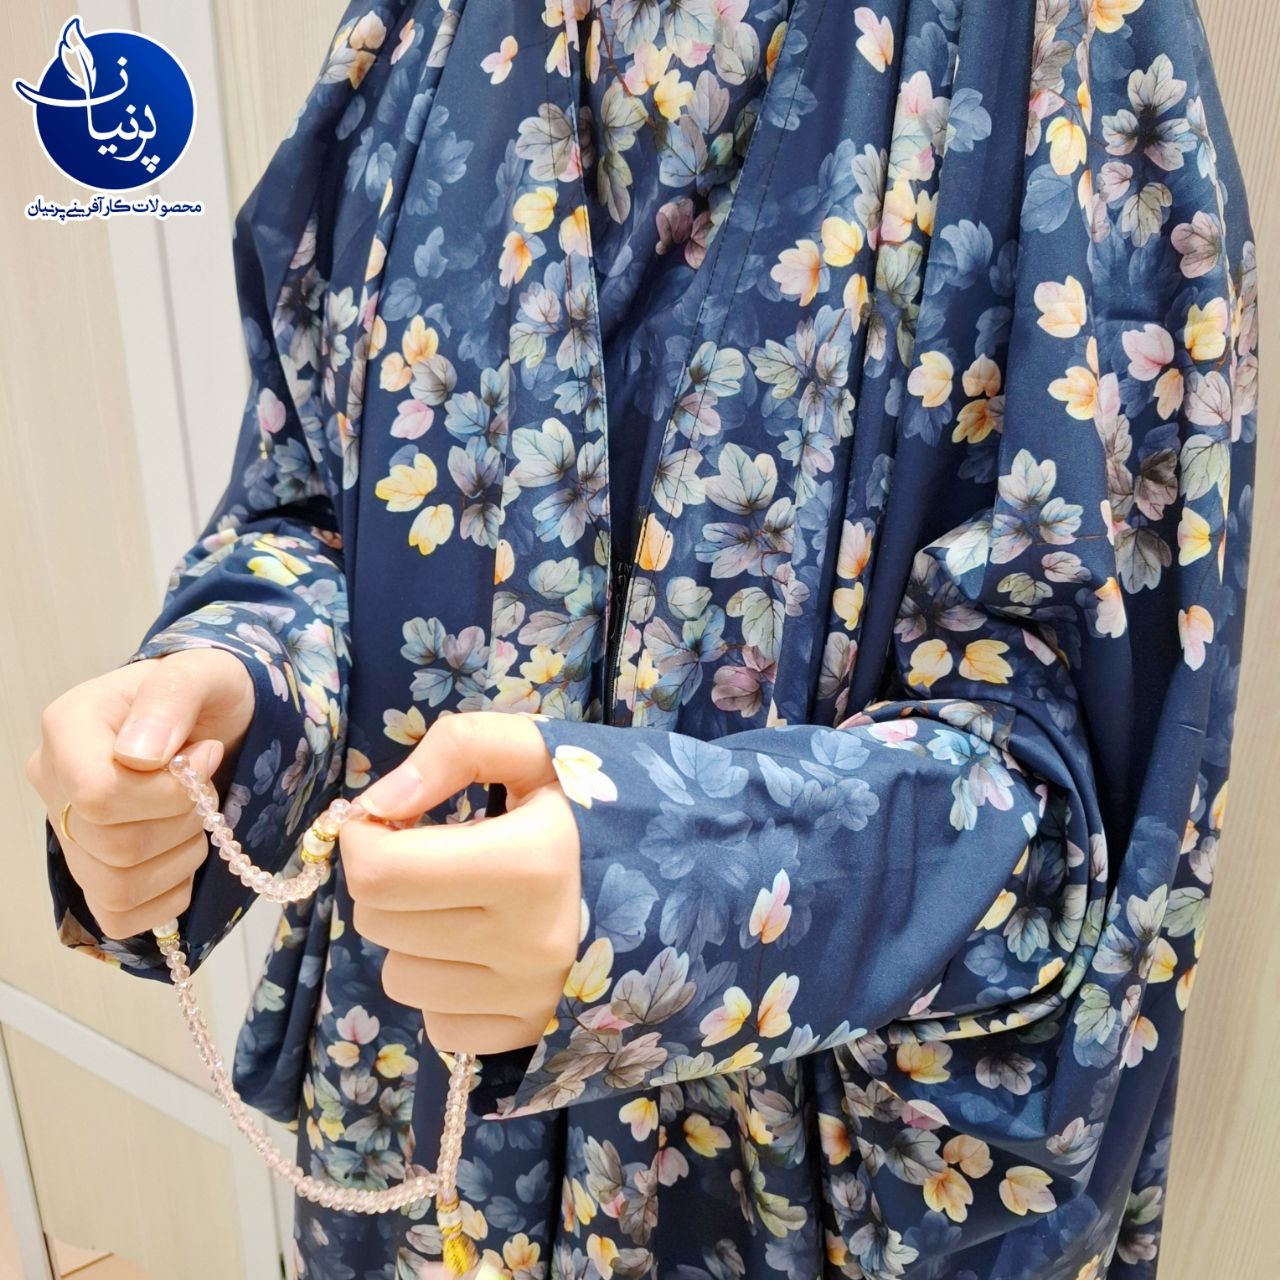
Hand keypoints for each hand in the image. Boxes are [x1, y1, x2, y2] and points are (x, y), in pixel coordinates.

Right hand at [26, 648, 255, 939]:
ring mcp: (69, 834)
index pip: (99, 796)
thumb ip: (172, 697)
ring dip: (182, 856)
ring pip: (116, 886)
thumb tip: (139, 755)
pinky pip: (119, 915)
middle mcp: (54, 784)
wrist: (217, 718)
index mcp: (68, 727)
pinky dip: (167, 896)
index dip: (167, 793)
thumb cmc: (209, 693)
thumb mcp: (206, 673)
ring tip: (197, 815)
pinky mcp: (93, 873)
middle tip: (206, 786)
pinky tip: (184, 854)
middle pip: (114, 846)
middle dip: (183, 821)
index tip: (205, 757)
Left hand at [341, 712, 580, 1055]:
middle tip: (434, 858)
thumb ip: (457, 749)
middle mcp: (530, 942)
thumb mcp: (535, 748)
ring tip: (464, 904)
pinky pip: (436, 1023)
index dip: (364, 839)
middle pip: (380, 923)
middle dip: (389, 881)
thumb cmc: (590, 805)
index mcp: (530, 862)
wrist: (670, 873)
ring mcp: (531, 997)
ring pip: (399, 977)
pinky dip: (444, 987)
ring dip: (413, 936)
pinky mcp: (529, 1033)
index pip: (381, 872)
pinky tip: (482, 952)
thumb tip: (378, 804)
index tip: (390, 820)